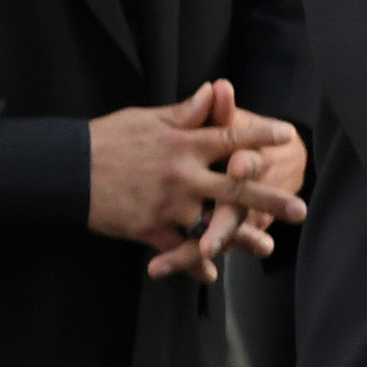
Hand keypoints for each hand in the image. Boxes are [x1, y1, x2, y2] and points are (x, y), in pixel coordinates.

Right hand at [90, 82, 306, 280]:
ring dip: (240, 238)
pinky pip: (177, 249)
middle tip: (300, 209)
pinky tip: (211, 275)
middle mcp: (182, 175)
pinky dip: (193, 264)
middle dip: (269, 199)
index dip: (260, 135)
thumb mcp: (146, 119)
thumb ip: (185, 113)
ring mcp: (167, 204)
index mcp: (183, 144)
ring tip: (267, 247)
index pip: (229, 137)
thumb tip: (215, 90)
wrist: (66, 170)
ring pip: (211, 224)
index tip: (288, 136)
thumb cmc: (107, 139)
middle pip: (234, 188)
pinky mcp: (148, 228)